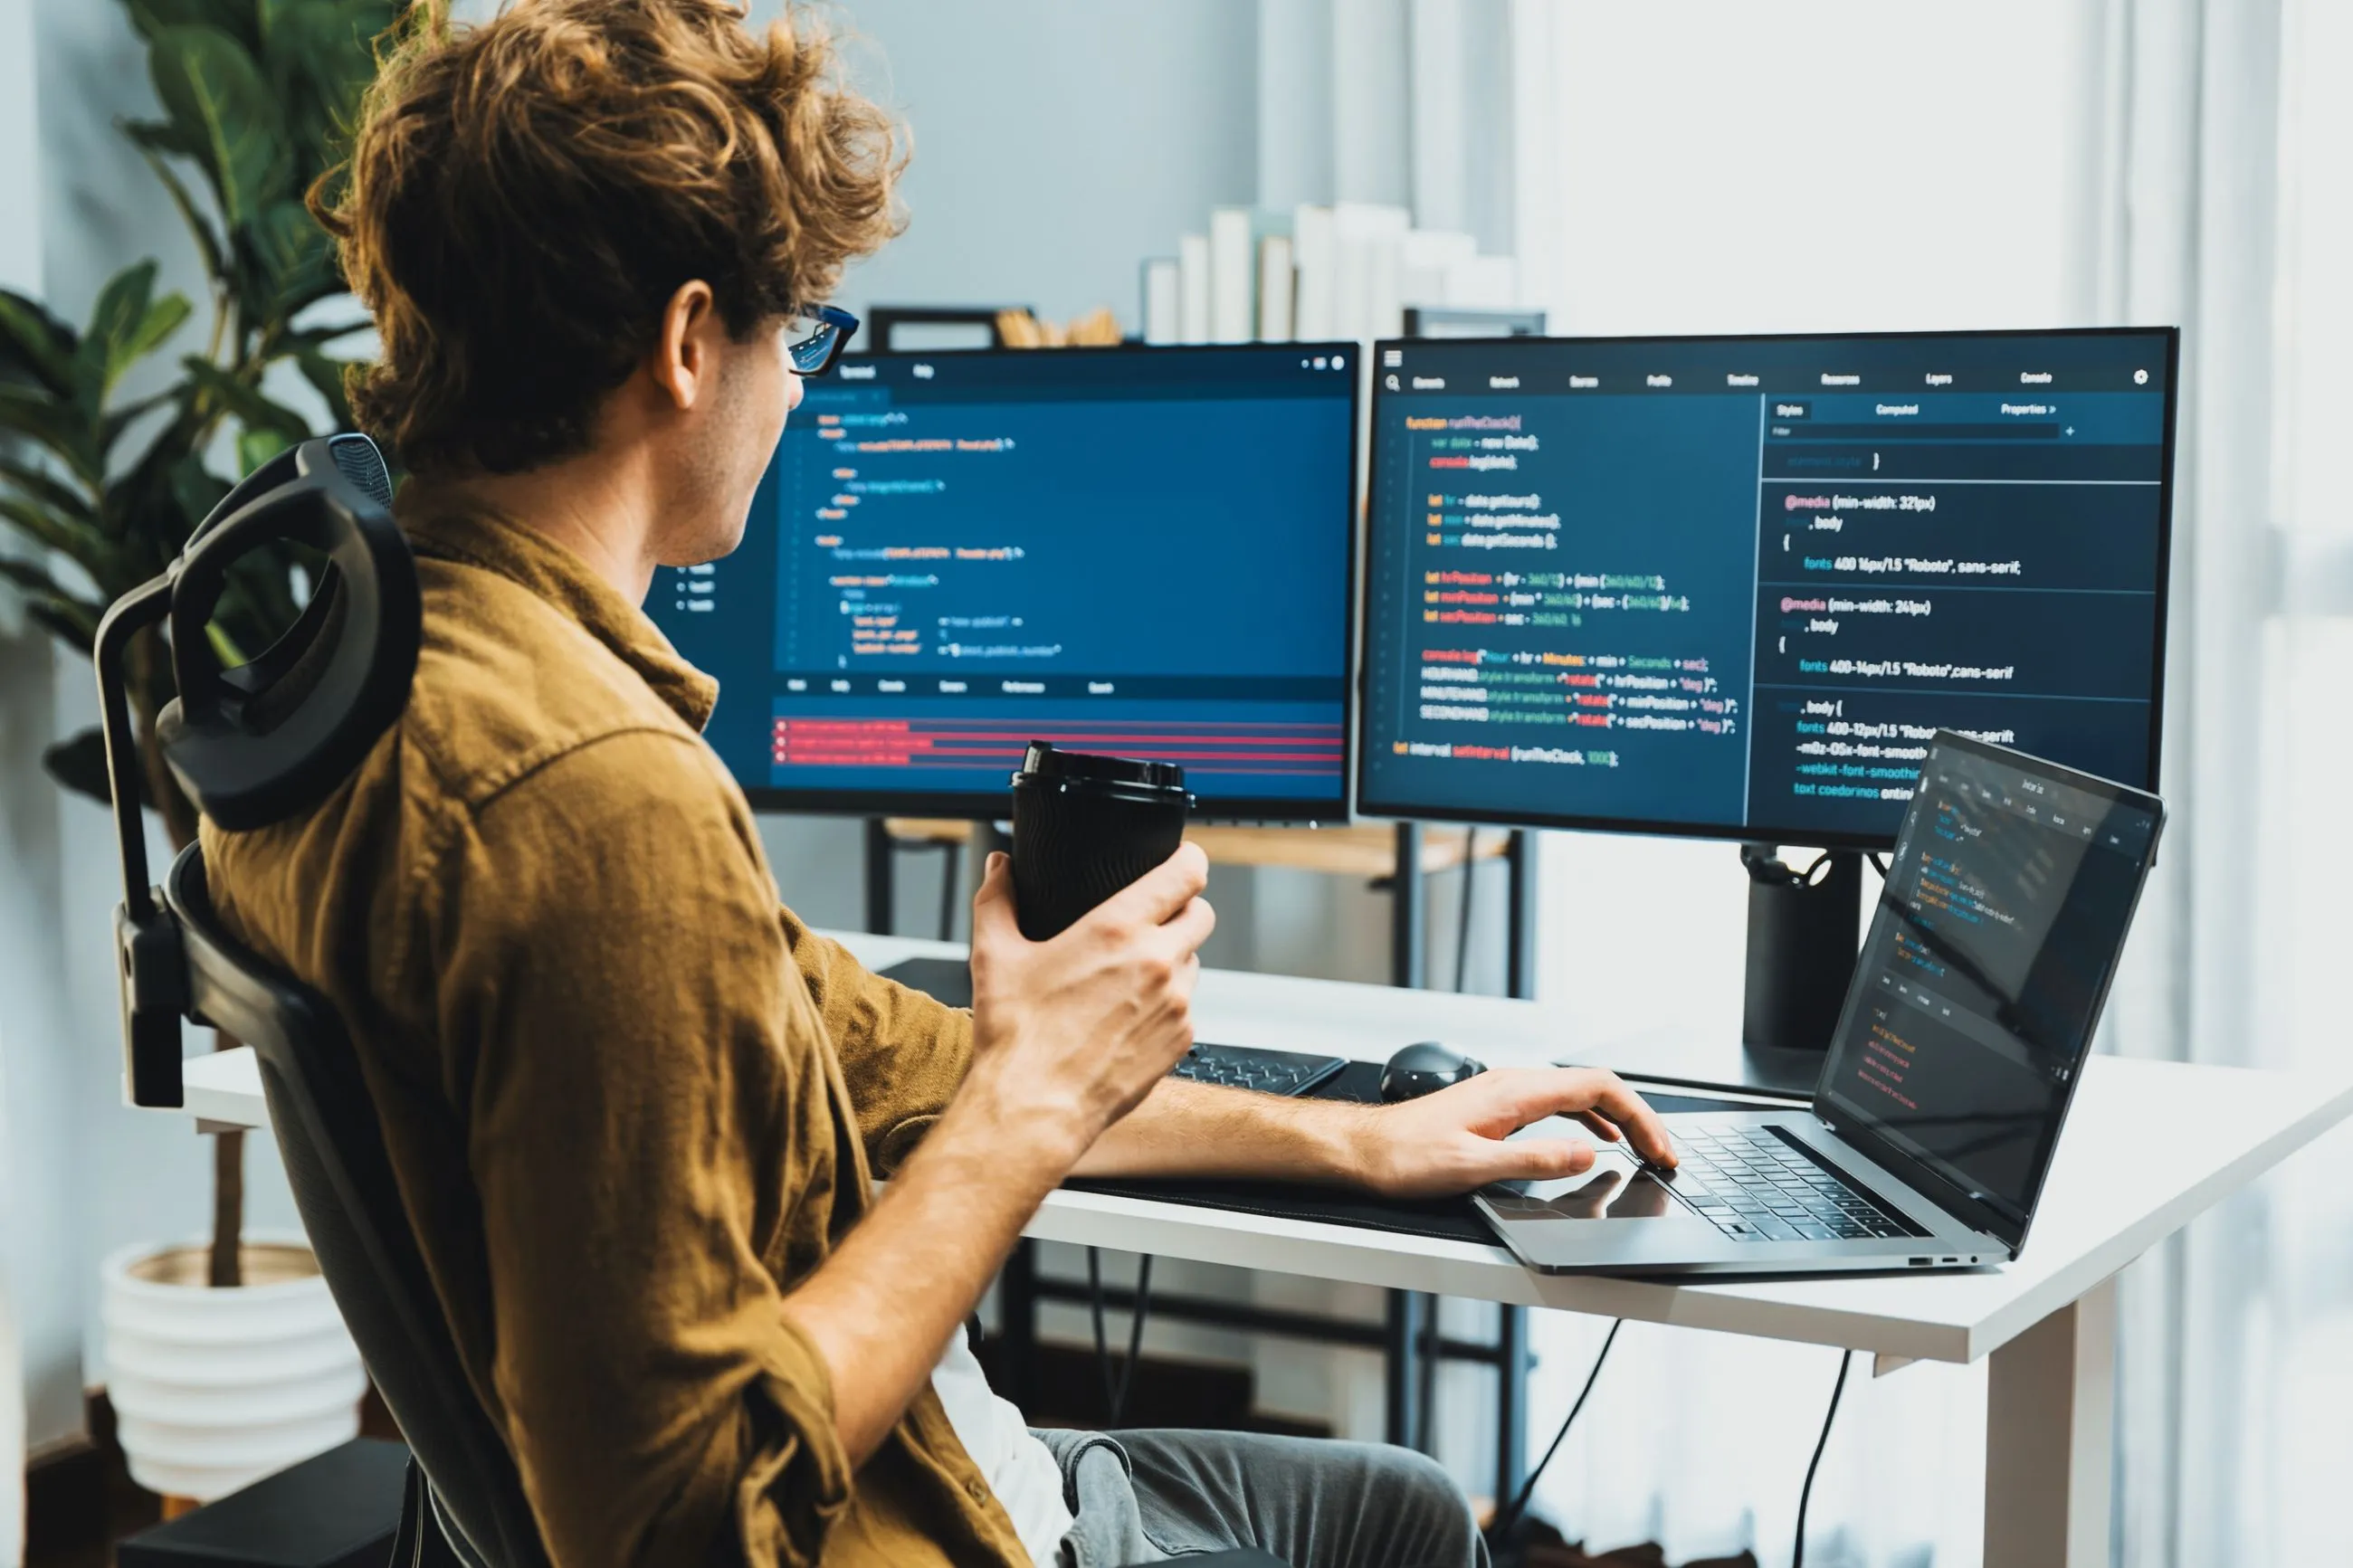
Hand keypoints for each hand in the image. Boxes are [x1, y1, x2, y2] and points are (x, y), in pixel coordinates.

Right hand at [963, 845, 1215, 1159]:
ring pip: (1194, 961)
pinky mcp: (1181, 1040)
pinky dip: (1167, 1003)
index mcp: (1117, 929)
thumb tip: (999, 867)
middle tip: (1151, 919)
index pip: (1187, 873)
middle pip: (1201, 913)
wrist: (1034, 1108)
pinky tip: (1129, 1014)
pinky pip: (1186, 1006)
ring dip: (1173, 959)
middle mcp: (1157, 962)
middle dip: (1182, 909)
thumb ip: (997, 899)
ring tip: (1130, 975)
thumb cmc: (1016, 1037)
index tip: (1182, 860)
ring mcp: (1175, 1003)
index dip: (1189, 860)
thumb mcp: (994, 956)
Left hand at [1349, 1067, 1676, 1198]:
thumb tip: (1586, 1156)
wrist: (1363, 1150)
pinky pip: (1556, 1102)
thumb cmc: (1405, 1157)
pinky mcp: (1495, 1107)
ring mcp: (1504, 1092)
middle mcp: (1513, 1084)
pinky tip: (1594, 1139)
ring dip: (1616, 1118)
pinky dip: (1588, 1118)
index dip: (1641, 1117)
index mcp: (1515, 1092)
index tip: (1661, 1148)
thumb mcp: (1474, 1167)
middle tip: (1664, 1153)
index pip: (1599, 1088)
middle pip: (1596, 1087)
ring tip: (1642, 1149)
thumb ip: (1534, 1161)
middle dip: (1638, 1118)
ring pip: (1578, 1093)